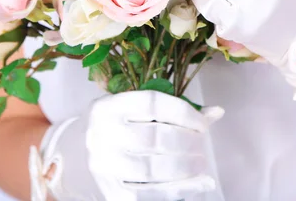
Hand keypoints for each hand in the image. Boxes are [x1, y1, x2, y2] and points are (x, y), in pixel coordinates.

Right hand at [30, 90, 222, 200]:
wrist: (79, 156)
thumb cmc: (118, 127)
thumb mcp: (136, 111)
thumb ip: (173, 110)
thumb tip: (217, 112)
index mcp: (107, 105)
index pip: (152, 103)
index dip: (183, 112)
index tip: (203, 123)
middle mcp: (99, 133)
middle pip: (153, 137)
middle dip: (187, 142)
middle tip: (202, 146)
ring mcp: (102, 164)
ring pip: (151, 169)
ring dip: (184, 169)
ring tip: (201, 166)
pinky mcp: (108, 190)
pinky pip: (147, 194)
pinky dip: (177, 191)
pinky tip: (197, 185)